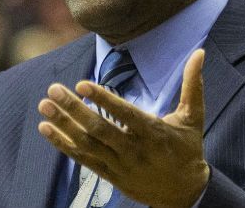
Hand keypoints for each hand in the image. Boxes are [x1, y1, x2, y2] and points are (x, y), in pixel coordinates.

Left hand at [37, 49, 209, 207]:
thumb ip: (193, 85)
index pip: (124, 115)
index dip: (103, 100)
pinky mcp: (110, 175)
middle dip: (73, 109)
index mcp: (153, 133)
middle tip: (53, 89)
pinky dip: (63, 144)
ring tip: (44, 106)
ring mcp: (120, 164)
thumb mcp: (193, 117)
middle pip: (99, 129)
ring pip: (87, 144)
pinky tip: (46, 129)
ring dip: (63, 125)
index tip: (82, 84)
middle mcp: (134, 150)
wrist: (184, 193)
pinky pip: (82, 159)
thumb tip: (200, 52)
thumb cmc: (188, 149)